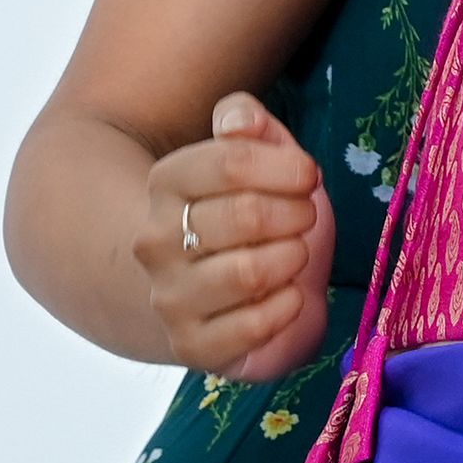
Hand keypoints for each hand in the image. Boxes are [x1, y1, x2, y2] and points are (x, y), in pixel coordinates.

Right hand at [132, 93, 332, 379]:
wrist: (218, 292)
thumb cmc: (253, 214)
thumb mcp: (261, 158)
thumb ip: (249, 124)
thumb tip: (240, 117)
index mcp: (167, 182)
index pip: (231, 161)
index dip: (287, 167)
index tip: (308, 175)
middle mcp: (155, 240)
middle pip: (246, 215)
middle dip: (295, 214)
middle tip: (303, 218)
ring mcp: (169, 297)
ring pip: (249, 272)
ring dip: (292, 259)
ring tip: (293, 254)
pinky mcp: (191, 346)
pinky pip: (253, 326)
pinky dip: (288, 307)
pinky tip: (287, 295)